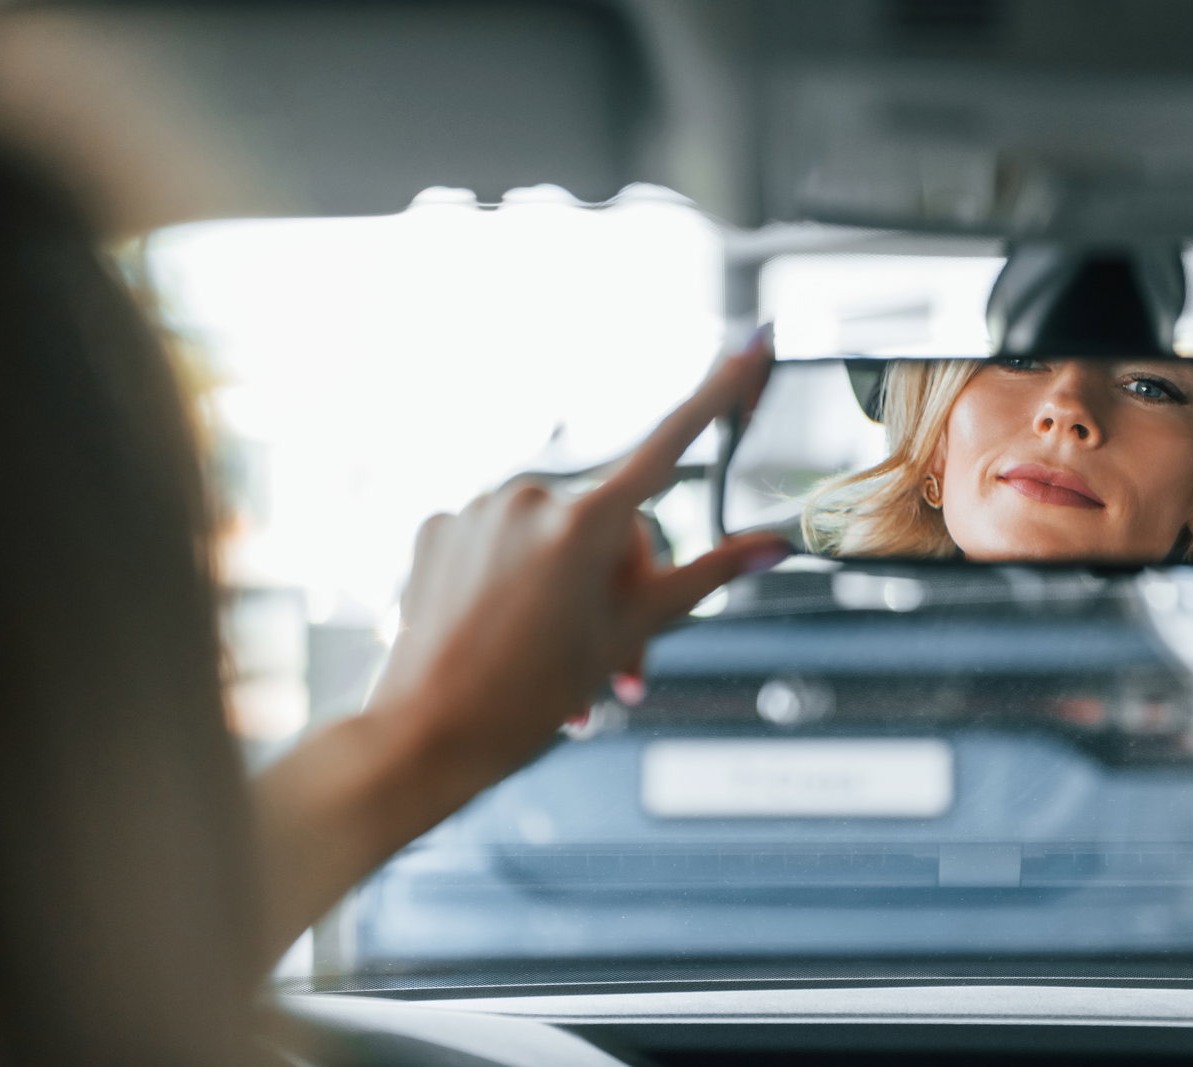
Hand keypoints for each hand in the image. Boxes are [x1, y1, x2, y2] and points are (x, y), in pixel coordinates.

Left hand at [252, 333, 786, 961]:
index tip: (753, 342)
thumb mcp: (627, 636)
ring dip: (572, 592)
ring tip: (563, 668)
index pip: (672, 442)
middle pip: (614, 523)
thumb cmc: (527, 698)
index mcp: (585, 521)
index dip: (720, 392)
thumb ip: (704, 578)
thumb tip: (770, 545)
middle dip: (626, 587)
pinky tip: (507, 634)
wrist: (423, 737)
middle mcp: (530, 495)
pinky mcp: (438, 526)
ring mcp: (478, 508)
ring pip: (557, 537)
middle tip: (624, 667)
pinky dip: (516, 579)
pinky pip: (502, 539)